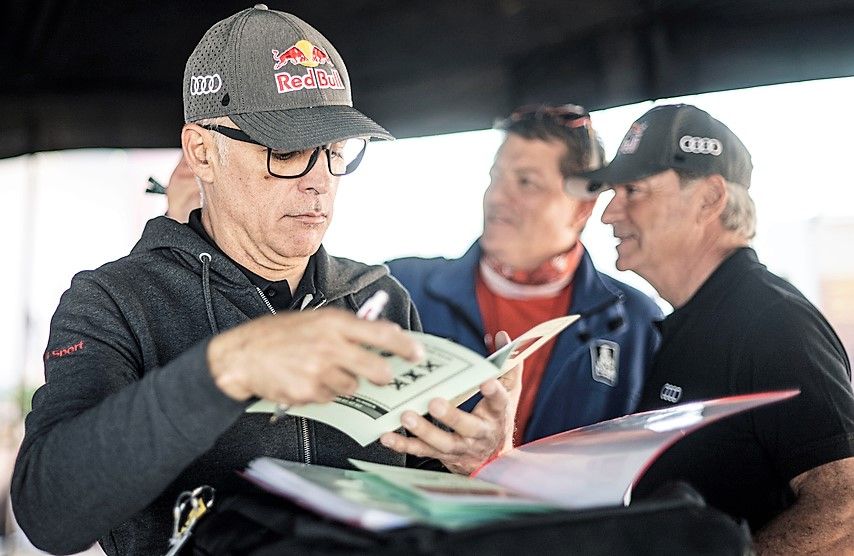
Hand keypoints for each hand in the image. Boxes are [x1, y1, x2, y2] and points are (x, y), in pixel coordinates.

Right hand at [207, 308, 423, 404]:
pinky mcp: (309, 392)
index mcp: (333, 323)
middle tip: (385, 376)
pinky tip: (306, 380)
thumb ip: (344, 328)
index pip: (381, 333)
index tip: (417, 353)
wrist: (241, 355)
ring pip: (352, 387)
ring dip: (345, 383)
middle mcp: (330, 346)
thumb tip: (379, 333)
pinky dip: (323, 392)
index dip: (404, 345)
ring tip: (323, 371)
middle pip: (377, 369)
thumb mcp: (313, 319)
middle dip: (384, 376)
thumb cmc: (277, 335)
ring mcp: (319, 371)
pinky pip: (330, 398)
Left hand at [380, 331, 522, 473]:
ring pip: (443, 443)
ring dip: (423, 431)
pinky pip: (422, 451)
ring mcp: (460, 447)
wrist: (492, 459)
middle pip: (467, 427)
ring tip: (406, 417)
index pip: (499, 402)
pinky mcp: (442, 456)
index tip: (486, 382)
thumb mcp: (509, 392)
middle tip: (434, 402)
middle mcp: (479, 434)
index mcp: (497, 414)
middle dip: (451, 416)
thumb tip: (500, 336)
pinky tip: (387, 436)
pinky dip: (404, 445)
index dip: (494, 393)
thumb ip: (506, 364)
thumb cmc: (496, 418)